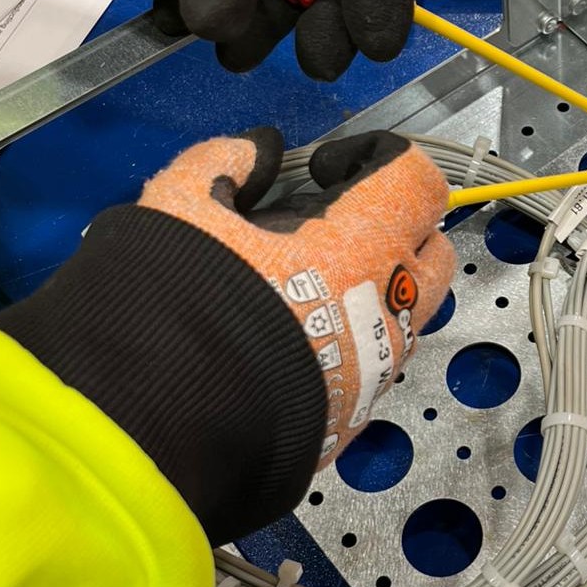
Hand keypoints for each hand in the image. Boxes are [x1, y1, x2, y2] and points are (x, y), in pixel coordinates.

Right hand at [140, 128, 454, 465]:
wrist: (157, 434)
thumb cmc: (177, 305)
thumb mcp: (180, 207)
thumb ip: (222, 163)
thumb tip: (256, 152)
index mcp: (361, 246)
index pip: (416, 177)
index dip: (374, 157)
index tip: (322, 171)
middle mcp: (389, 307)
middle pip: (430, 247)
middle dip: (391, 225)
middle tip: (327, 226)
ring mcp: (380, 368)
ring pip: (408, 311)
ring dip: (374, 287)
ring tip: (304, 286)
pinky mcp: (357, 416)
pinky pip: (377, 362)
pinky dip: (351, 339)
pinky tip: (292, 340)